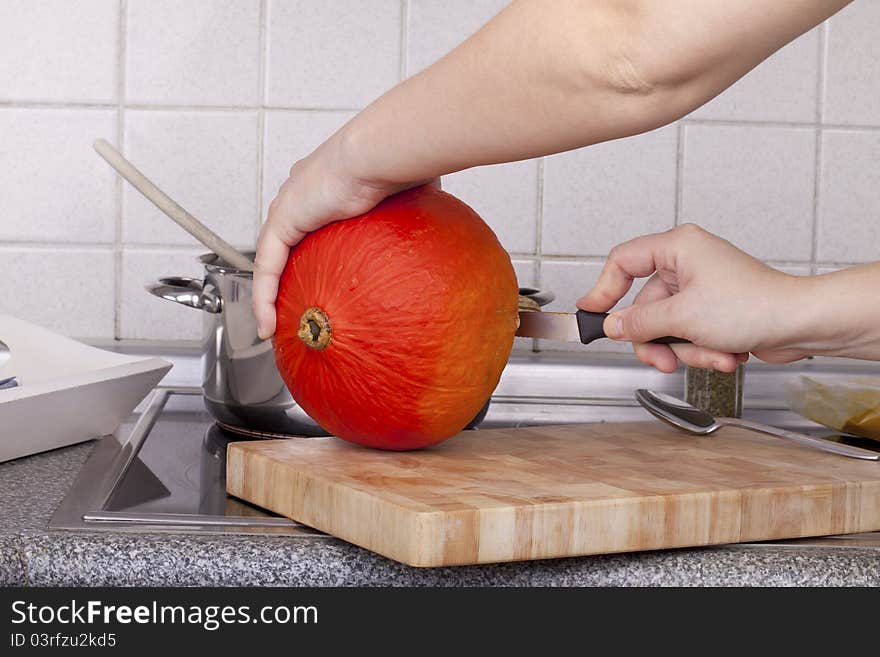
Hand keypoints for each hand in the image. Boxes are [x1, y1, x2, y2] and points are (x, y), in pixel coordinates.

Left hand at [253, 137, 430, 339]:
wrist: (383, 153)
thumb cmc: (402, 165)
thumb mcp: (411, 199)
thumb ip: (412, 218)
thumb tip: (435, 234)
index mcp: (330, 187)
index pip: (312, 223)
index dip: (313, 251)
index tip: (321, 278)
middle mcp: (304, 193)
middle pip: (286, 244)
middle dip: (285, 278)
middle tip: (291, 309)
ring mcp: (290, 206)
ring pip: (271, 259)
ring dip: (269, 294)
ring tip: (273, 328)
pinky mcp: (283, 220)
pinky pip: (267, 267)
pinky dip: (264, 297)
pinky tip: (269, 326)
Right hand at [578, 224, 808, 372]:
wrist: (802, 325)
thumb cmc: (756, 305)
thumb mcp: (683, 317)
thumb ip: (639, 322)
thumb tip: (612, 325)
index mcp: (678, 248)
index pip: (623, 262)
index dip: (603, 288)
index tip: (591, 312)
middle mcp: (687, 264)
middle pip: (645, 307)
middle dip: (658, 340)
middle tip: (661, 358)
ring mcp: (700, 289)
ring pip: (667, 328)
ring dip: (687, 350)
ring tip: (713, 353)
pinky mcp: (713, 311)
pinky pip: (689, 336)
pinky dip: (703, 350)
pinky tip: (726, 353)